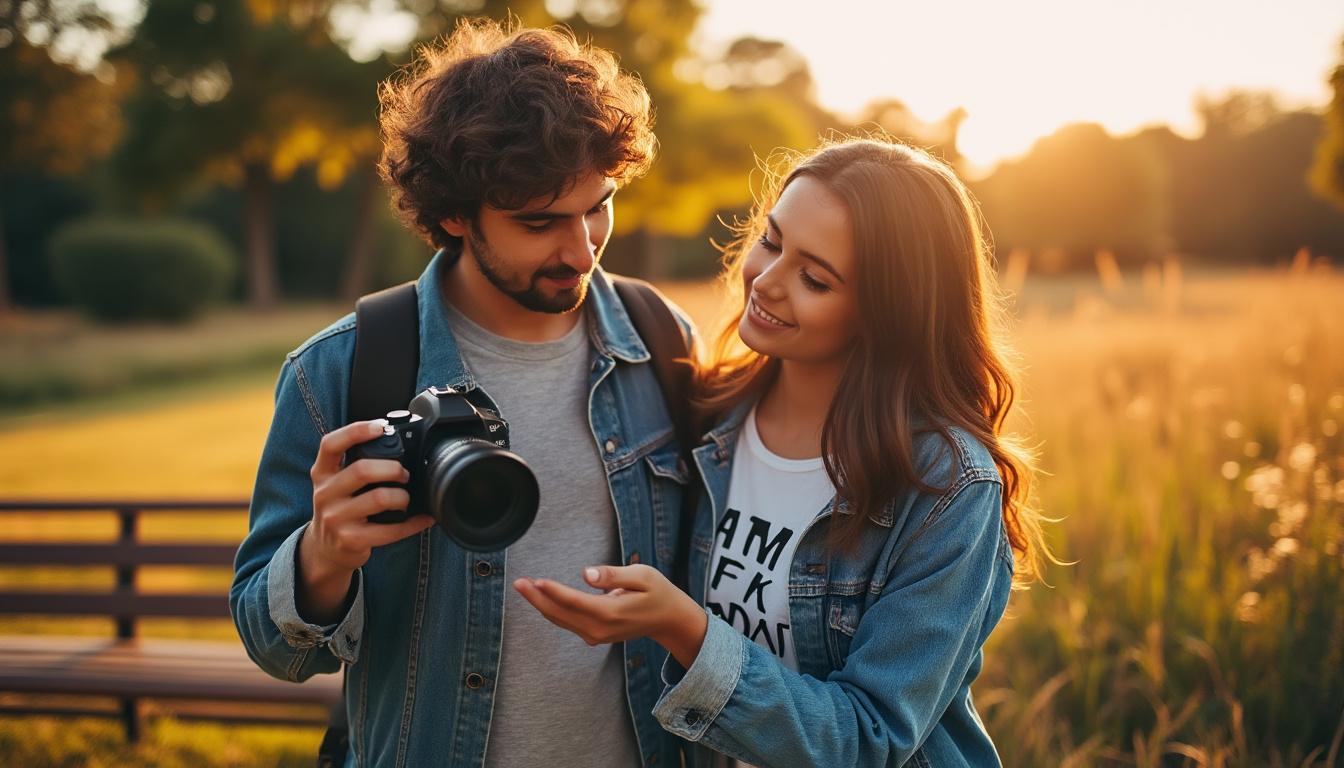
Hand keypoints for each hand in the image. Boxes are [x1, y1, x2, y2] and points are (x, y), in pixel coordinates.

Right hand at [298, 419, 435, 622]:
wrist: (324, 548)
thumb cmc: (339, 508)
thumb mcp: (335, 483)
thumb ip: (352, 464)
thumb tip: (394, 441)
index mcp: (322, 473)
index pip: (330, 444)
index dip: (356, 432)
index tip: (380, 428)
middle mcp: (324, 493)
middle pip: (362, 470)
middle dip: (392, 469)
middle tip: (404, 474)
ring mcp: (335, 518)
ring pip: (379, 498)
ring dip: (402, 496)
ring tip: (406, 498)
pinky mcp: (350, 540)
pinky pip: (390, 530)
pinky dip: (412, 524)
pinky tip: (422, 519)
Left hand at [514, 564, 708, 667]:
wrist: (668, 620)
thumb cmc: (657, 592)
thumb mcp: (643, 576)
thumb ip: (614, 575)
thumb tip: (586, 574)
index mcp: (611, 612)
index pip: (574, 602)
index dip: (553, 592)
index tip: (535, 581)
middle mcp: (599, 628)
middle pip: (560, 614)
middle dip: (537, 598)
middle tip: (518, 583)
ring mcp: (596, 635)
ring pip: (560, 620)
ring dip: (541, 604)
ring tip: (523, 586)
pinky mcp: (594, 635)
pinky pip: (567, 622)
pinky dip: (552, 610)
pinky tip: (541, 597)